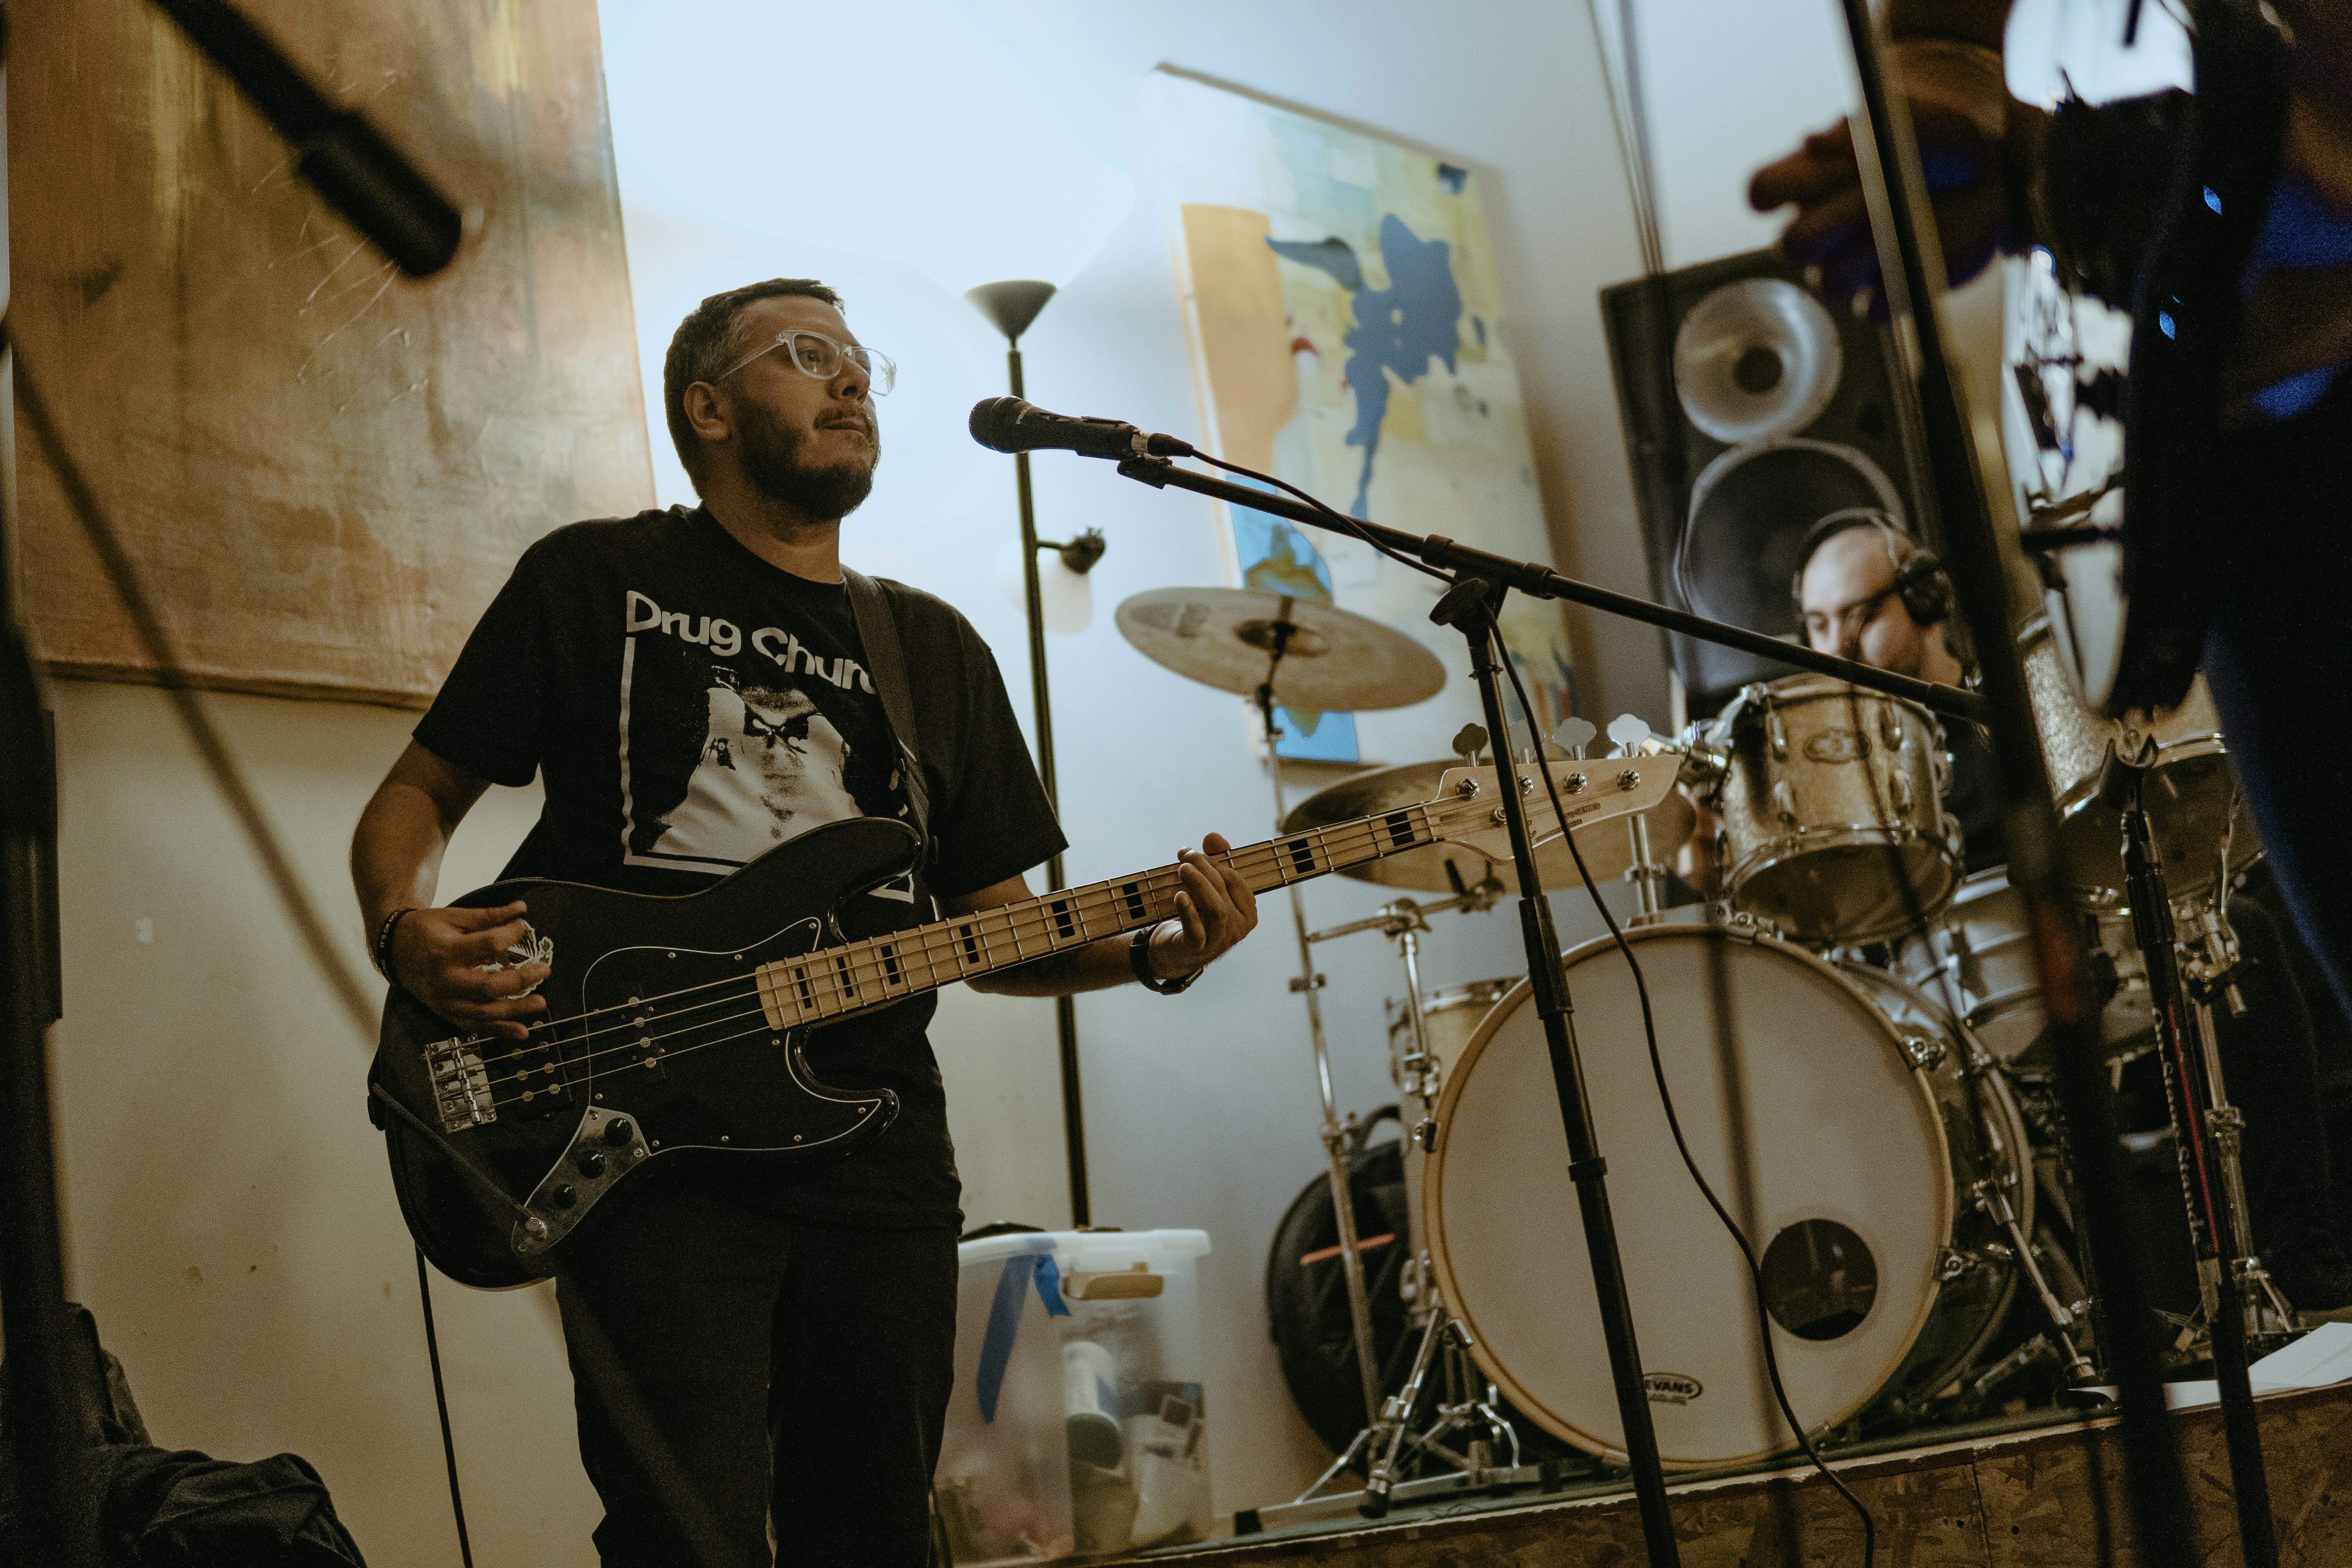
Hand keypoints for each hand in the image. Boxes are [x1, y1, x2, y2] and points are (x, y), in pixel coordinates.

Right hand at [389, 900, 549, 1038]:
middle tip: (544, 971)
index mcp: (446, 952)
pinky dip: (499, 1031)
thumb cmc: (425, 931)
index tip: (523, 927)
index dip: (510, 935)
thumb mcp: (453, 917)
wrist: (394, 950)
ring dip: (515, 1011)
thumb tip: (520, 909)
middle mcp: (445, 981)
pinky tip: (522, 1031)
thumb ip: (488, 916)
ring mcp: (445, 1001)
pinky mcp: (446, 1013)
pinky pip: (475, 1026)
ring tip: (540, 1004)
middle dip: (520, 981)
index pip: (487, 945)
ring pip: (484, 1013)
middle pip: (488, 987)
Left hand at [1146, 833, 1258, 979]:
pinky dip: (1188, 911)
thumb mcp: (1207, 889)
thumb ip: (1214, 861)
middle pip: (1224, 889)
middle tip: (1184, 854)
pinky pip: (1197, 931)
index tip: (1192, 851)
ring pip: (1216, 909)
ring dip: (1199, 884)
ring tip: (1183, 868)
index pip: (1235, 880)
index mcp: (1247, 912)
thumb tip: (1213, 837)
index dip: (1215, 861)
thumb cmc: (1195, 916)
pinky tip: (1179, 895)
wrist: (1174, 952)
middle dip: (1204, 866)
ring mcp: (1219, 941)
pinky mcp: (1197, 949)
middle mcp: (1238, 928)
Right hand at [1748, 41, 2016, 313]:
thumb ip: (1863, 129)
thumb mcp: (1913, 118)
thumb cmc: (1944, 139)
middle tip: (1872, 202)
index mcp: (1814, 180)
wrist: (1997, 172)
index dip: (1773, 191)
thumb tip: (1815, 141)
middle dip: (1829, 225)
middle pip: (1791, 246)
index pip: (1762, 192)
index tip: (1813, 176)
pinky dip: (1895, 289)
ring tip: (1906, 226)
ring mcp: (1854, 264)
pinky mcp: (1887, 293)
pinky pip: (1872, 310)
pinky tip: (1918, 260)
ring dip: (1867, 257)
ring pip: (1829, 282)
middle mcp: (1825, 227)